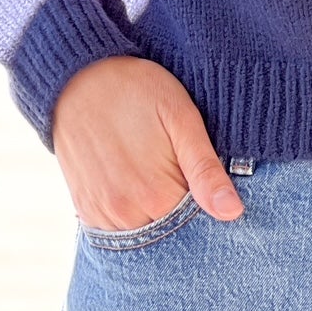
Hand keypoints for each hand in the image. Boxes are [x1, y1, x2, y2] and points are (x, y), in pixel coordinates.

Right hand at [52, 56, 244, 227]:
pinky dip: (133, 213)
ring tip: (154, 168)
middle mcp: (125, 215)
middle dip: (183, 210)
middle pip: (171, 233)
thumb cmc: (137, 90)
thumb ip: (206, 170)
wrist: (78, 76)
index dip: (208, 203)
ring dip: (156, 212)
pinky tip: (135, 180)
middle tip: (178, 165)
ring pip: (145, 234)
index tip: (204, 176)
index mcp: (157, 196)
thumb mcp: (181, 118)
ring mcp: (101, 215)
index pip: (198, 225)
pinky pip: (117, 229)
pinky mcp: (85, 209)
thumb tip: (233, 213)